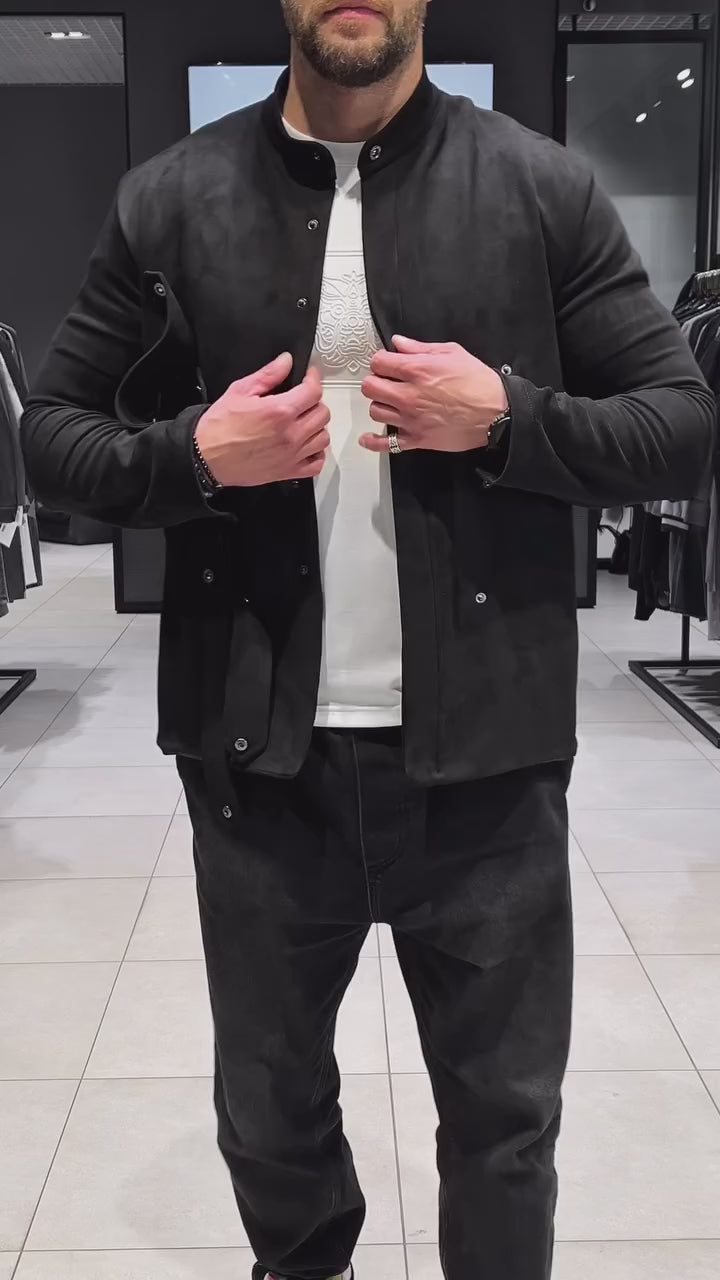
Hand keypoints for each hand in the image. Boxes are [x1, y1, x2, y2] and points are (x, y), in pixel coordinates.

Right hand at [195, 354, 330, 486]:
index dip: (313, 379)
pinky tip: (306, 446)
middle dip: (315, 402)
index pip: (313, 391)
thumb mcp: (240, 391)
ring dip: (317, 427)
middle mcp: (290, 434)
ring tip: (304, 422)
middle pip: (323, 414)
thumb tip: (286, 361)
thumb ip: (268, 375)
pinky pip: (316, 464)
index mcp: (279, 411)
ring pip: (323, 438)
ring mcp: (291, 455)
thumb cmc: (218, 427)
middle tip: (302, 399)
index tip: (309, 377)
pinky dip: (316, 454)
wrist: (206, 458)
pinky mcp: (288, 472)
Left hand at [359, 336, 508, 454]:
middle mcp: (409, 395)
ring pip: (375, 411)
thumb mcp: (452, 353)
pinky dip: (374, 441)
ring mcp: (411, 419)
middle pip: (370, 387)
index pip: (378, 362)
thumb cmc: (479, 383)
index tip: (387, 364)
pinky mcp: (417, 439)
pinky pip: (386, 443)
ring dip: (380, 405)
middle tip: (386, 382)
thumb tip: (399, 343)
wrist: (496, 414)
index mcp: (417, 370)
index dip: (381, 361)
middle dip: (376, 381)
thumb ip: (420, 348)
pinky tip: (368, 437)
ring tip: (390, 402)